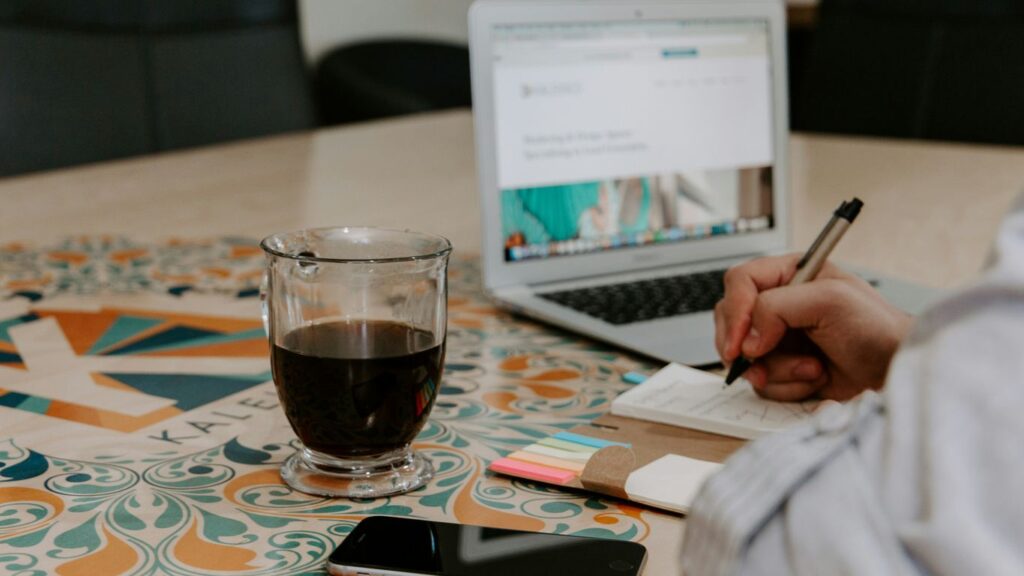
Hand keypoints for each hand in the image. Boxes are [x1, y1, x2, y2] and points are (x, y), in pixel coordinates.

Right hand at [714, 254, 912, 400]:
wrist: (896, 371)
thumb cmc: (876, 328)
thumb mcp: (830, 300)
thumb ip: (778, 308)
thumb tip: (748, 339)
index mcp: (788, 274)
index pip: (740, 282)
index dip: (736, 310)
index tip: (742, 341)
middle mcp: (778, 305)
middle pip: (731, 320)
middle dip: (746, 347)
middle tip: (759, 363)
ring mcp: (778, 339)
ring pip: (743, 356)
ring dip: (776, 370)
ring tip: (813, 369)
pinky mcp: (783, 368)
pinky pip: (762, 381)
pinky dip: (787, 386)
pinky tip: (815, 378)